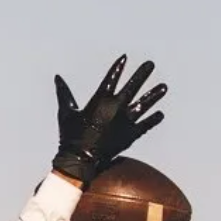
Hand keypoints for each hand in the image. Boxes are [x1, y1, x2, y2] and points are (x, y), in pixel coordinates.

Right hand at [53, 55, 167, 185]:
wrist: (79, 161)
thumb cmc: (70, 137)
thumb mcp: (66, 113)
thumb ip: (64, 94)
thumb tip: (57, 77)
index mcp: (101, 99)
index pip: (112, 77)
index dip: (118, 67)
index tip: (124, 58)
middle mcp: (116, 106)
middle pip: (134, 85)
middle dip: (142, 74)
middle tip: (150, 64)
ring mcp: (126, 120)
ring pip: (144, 103)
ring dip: (154, 95)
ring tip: (163, 87)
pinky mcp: (130, 134)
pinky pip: (145, 125)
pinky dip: (153, 120)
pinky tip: (160, 114)